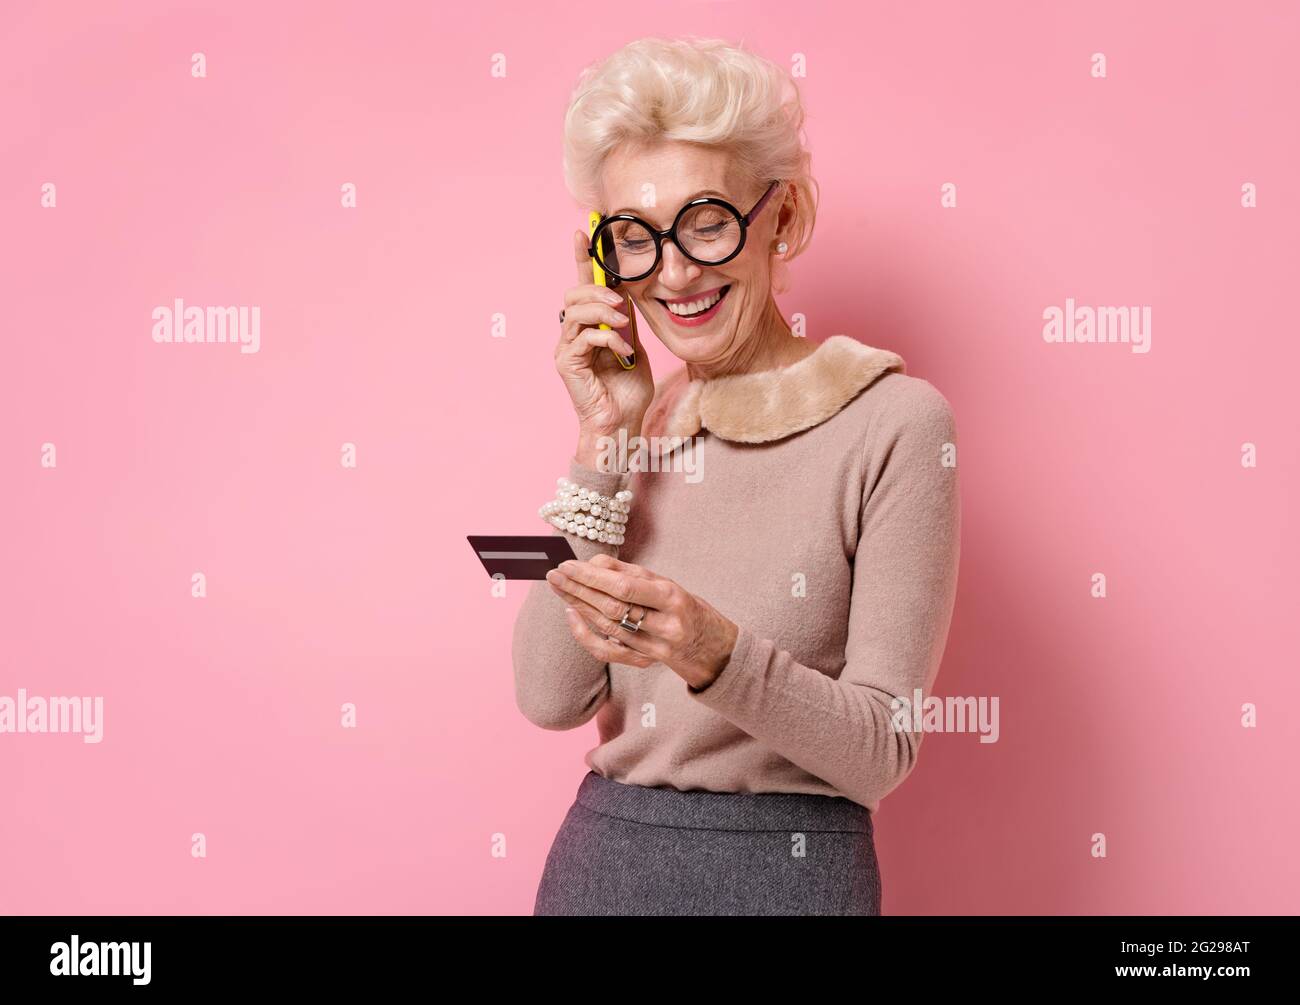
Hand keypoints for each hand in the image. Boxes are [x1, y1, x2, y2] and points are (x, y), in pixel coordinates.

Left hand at [545, 554, 738, 690]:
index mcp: (671, 597)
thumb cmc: (682, 605)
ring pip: (606, 627)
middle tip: (554, 575)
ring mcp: (654, 649)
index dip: (591, 576)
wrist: (709, 644)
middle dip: (578, 589)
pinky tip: (572, 615)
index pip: (623, 587)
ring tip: (559, 588)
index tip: (567, 565)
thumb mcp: (664, 581)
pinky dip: (585, 634)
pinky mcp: (643, 663)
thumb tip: (591, 563)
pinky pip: (607, 651)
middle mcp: (664, 625)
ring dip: (577, 606)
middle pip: (611, 608)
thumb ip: (627, 572)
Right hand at [557, 231, 654, 460]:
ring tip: (623, 325)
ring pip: (576, 310)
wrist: (622, 423)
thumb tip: (628, 292)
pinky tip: (620, 349)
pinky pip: (583, 336)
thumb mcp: (634, 345)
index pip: (583, 285)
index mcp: (589, 326)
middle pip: (575, 292)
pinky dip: (606, 338)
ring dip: (603, 312)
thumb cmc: (628, 390)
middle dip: (598, 290)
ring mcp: (566, 348)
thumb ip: (628, 320)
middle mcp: (572, 333)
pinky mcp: (565, 363)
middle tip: (621, 302)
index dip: (583, 257)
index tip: (585, 230)